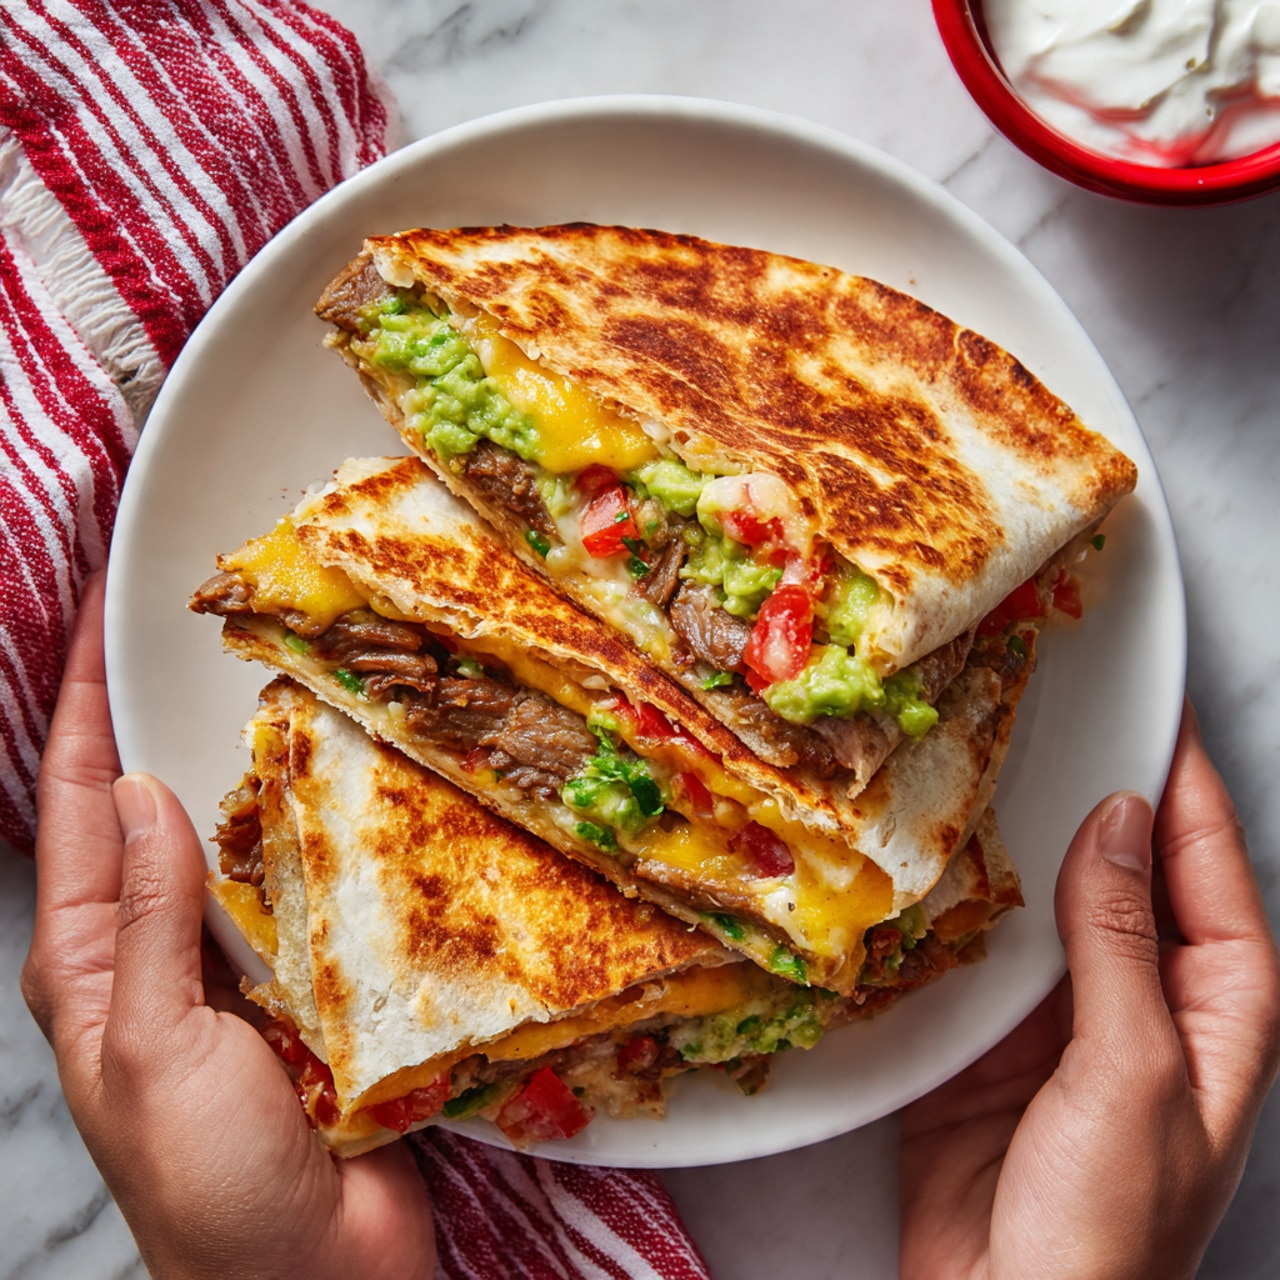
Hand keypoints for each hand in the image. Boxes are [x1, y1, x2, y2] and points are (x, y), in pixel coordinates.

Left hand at [21, 575, 436, 1279]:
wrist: (316, 1279)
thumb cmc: (209, 1187)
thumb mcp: (155, 1053)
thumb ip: (147, 925)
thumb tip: (145, 795)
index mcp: (91, 961)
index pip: (80, 804)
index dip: (87, 704)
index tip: (103, 614)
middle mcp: (161, 944)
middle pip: (156, 801)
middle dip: (164, 711)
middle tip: (196, 619)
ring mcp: (242, 955)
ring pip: (240, 829)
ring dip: (252, 758)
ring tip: (281, 671)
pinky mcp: (315, 970)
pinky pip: (312, 875)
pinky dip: (320, 819)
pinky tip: (349, 774)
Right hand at [900, 701, 1279, 1279]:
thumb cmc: (1109, 1230)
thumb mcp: (1133, 1073)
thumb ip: (1120, 942)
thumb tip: (1114, 823)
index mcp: (1219, 1009)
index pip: (1210, 867)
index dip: (1185, 785)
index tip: (1152, 707)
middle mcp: (1145, 999)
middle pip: (1127, 871)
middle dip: (1096, 797)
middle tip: (1054, 718)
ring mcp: (1064, 1015)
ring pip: (1047, 900)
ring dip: (1018, 845)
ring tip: (985, 770)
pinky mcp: (991, 1036)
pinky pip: (981, 947)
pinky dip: (961, 903)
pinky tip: (934, 861)